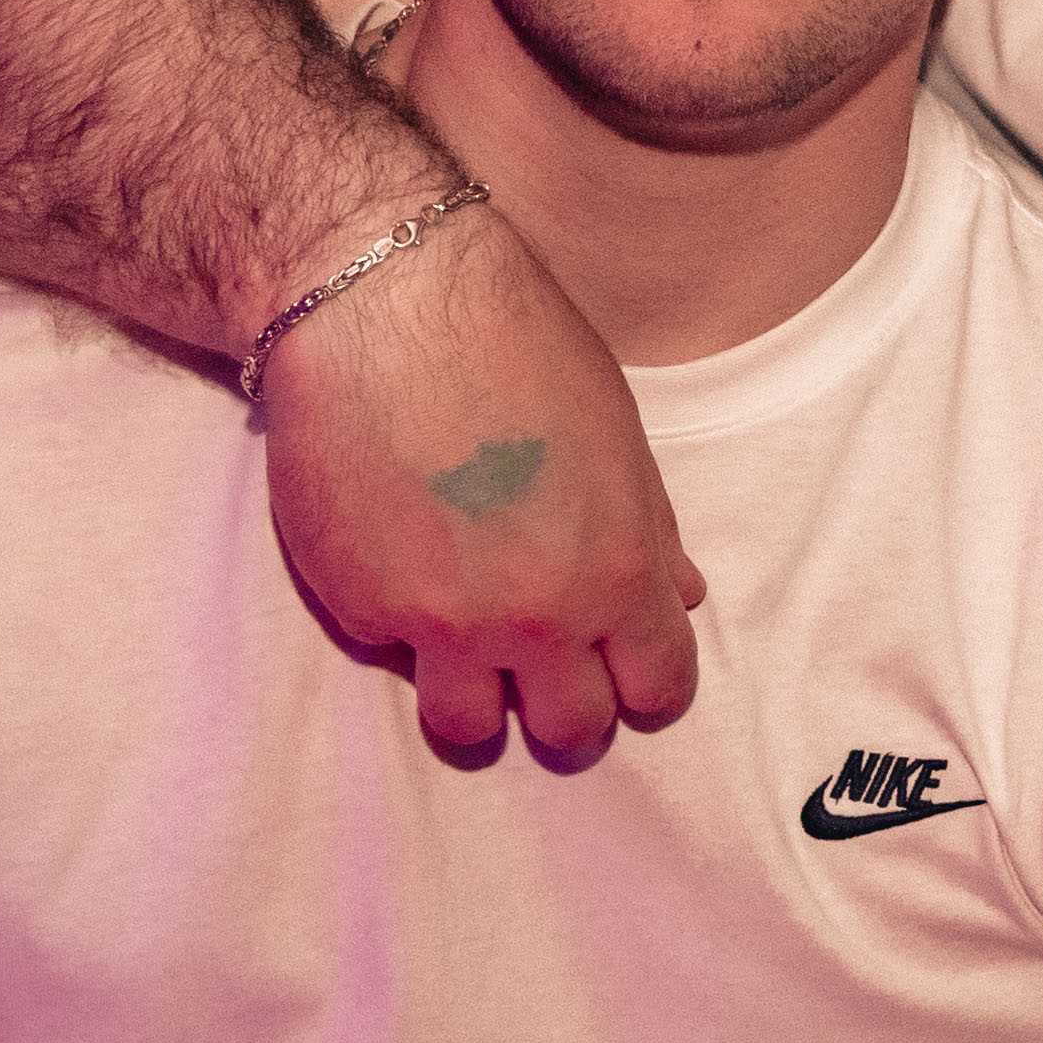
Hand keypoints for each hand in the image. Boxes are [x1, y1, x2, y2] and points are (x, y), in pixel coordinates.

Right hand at [261, 208, 706, 756]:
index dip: (645, 686)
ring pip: (469, 731)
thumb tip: (683, 597)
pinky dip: (400, 621)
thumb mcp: (616, 434)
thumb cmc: (515, 346)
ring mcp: (441, 625)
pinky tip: (398, 550)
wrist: (383, 307)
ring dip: (476, 700)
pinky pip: (392, 653)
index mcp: (616, 573)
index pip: (657, 689)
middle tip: (542, 671)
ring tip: (467, 648)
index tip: (622, 673)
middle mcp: (535, 618)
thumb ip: (650, 532)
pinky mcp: (360, 610)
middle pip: (568, 734)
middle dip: (563, 712)